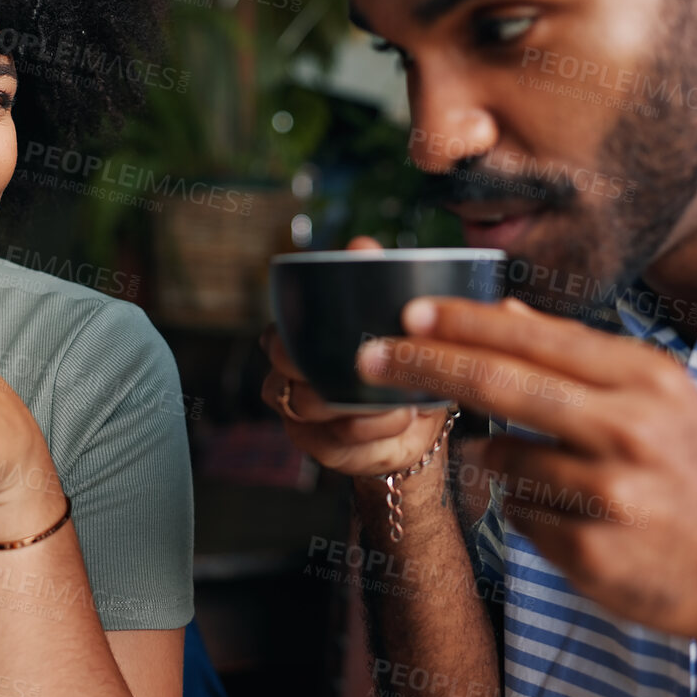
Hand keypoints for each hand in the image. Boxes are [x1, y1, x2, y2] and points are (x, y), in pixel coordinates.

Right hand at [259, 237, 455, 476]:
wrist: (418, 417)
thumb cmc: (397, 360)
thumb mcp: (392, 317)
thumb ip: (373, 279)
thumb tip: (360, 246)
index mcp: (296, 341)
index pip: (277, 337)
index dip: (295, 338)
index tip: (338, 336)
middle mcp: (289, 379)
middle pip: (286, 375)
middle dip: (326, 372)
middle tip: (371, 366)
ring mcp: (301, 418)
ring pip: (314, 407)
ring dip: (360, 403)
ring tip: (401, 398)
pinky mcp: (322, 449)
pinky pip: (338, 441)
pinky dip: (372, 431)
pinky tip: (399, 420)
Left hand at [356, 296, 696, 663]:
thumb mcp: (661, 399)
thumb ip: (581, 358)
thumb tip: (504, 312)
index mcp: (647, 380)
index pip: (536, 339)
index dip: (464, 324)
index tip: (409, 311)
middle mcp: (630, 430)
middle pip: (502, 385)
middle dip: (425, 365)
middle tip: (370, 355)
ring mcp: (608, 494)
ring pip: (501, 457)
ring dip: (494, 458)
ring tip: (536, 466)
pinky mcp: (589, 551)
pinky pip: (519, 515)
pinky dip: (527, 509)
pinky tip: (573, 517)